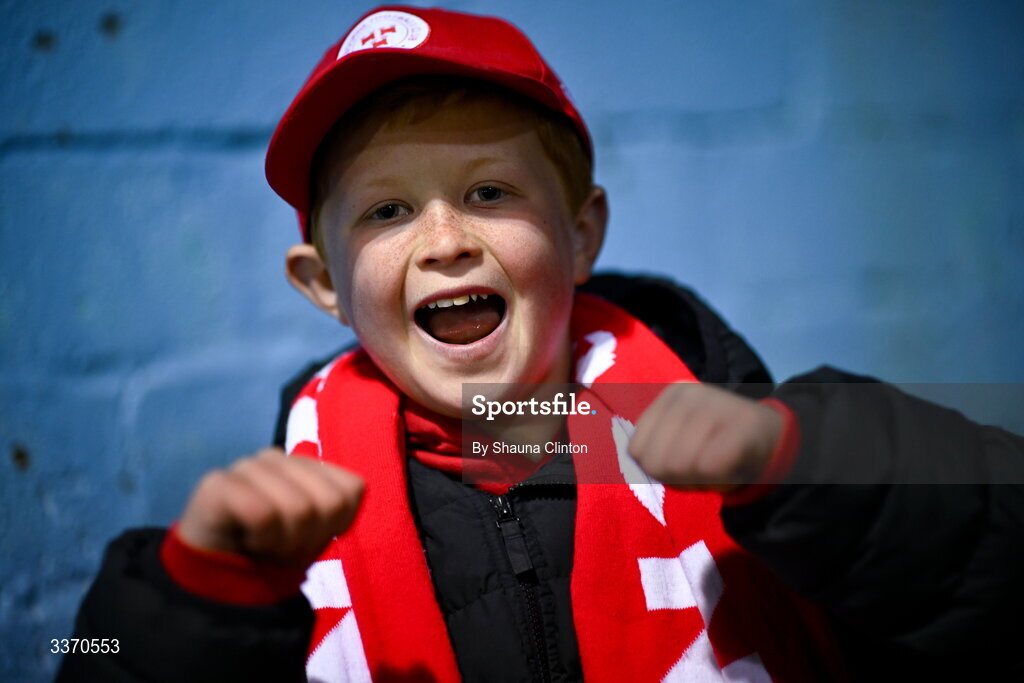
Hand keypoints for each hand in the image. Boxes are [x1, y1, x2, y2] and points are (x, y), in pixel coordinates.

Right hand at [177, 448, 363, 566]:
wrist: (215, 573)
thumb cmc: (271, 550)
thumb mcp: (316, 535)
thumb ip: (339, 506)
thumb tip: (355, 485)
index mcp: (307, 466)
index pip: (351, 489)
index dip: (334, 526)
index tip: (308, 538)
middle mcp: (279, 458)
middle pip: (328, 501)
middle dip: (310, 537)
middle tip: (282, 546)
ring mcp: (247, 466)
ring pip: (297, 508)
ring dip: (283, 543)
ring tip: (261, 544)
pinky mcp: (217, 483)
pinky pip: (262, 513)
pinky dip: (261, 539)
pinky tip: (244, 541)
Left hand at [628, 383, 782, 492]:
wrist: (777, 441)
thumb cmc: (719, 446)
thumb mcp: (680, 439)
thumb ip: (654, 448)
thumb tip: (639, 460)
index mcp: (671, 396)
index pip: (637, 450)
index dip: (657, 470)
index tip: (680, 466)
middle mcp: (690, 396)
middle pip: (656, 462)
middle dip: (676, 479)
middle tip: (701, 472)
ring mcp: (716, 406)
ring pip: (680, 466)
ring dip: (697, 483)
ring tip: (715, 471)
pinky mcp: (743, 425)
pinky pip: (710, 468)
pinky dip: (718, 481)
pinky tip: (730, 472)